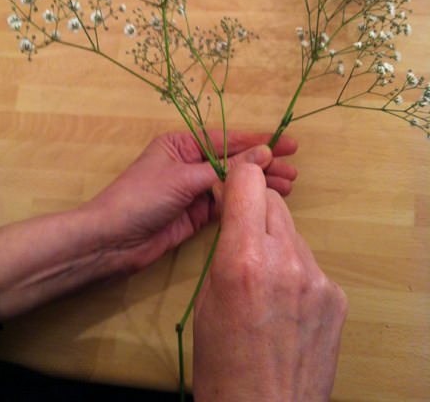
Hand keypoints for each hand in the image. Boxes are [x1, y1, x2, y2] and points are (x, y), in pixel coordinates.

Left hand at [86, 130, 297, 271]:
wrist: (113, 241)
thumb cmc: (142, 197)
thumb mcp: (186, 177)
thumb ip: (227, 168)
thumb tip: (265, 153)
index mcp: (182, 143)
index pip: (227, 139)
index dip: (258, 141)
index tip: (287, 143)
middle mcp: (190, 163)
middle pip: (233, 161)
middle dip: (263, 165)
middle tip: (294, 170)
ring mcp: (193, 190)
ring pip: (233, 184)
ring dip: (258, 185)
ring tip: (289, 186)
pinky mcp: (196, 214)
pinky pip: (226, 204)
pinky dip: (245, 203)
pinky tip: (266, 201)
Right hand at [193, 164, 346, 401]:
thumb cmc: (222, 363)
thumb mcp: (207, 297)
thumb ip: (226, 249)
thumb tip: (236, 218)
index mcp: (242, 259)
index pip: (248, 182)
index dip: (238, 179)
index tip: (232, 189)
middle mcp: (285, 259)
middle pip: (273, 202)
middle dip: (255, 210)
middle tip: (244, 236)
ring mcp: (317, 278)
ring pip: (292, 233)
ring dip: (276, 242)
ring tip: (266, 281)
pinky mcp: (336, 295)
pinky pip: (310, 263)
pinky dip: (296, 271)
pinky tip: (288, 304)